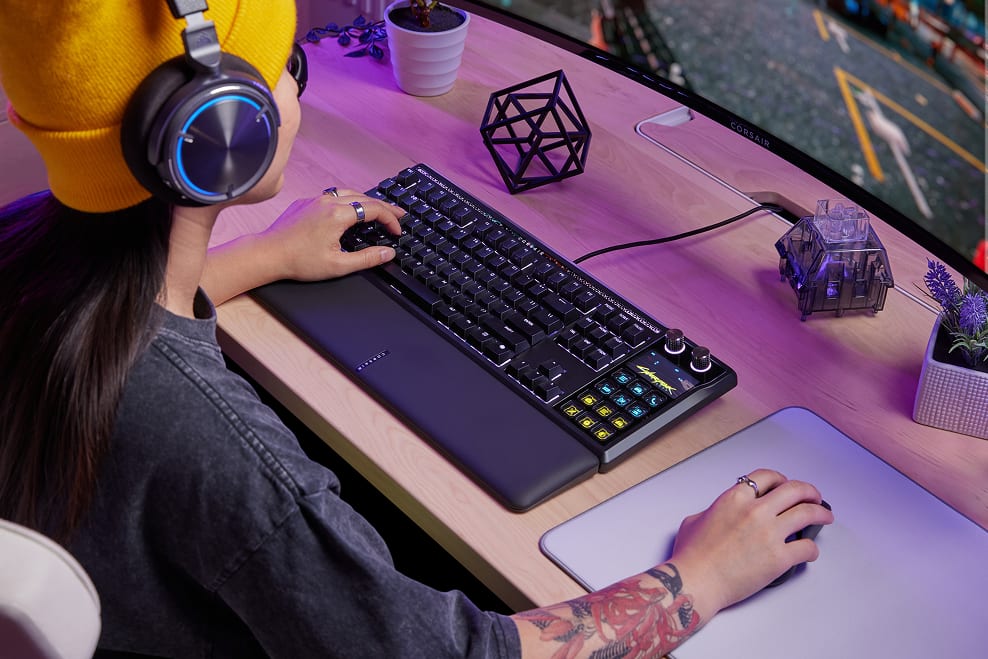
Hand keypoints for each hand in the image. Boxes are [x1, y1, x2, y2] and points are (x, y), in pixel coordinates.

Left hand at [261, 188, 403, 281]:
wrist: (268, 254)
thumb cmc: (298, 260)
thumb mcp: (338, 265)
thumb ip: (367, 258)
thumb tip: (388, 253)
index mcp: (338, 215)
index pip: (374, 209)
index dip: (390, 219)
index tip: (397, 230)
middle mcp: (327, 201)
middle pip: (365, 197)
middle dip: (384, 207)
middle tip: (398, 214)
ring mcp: (315, 199)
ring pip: (349, 193)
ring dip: (367, 200)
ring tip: (378, 209)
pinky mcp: (306, 202)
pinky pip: (333, 195)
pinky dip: (348, 200)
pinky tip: (350, 209)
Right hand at [668, 468, 833, 616]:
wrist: (695, 581)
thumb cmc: (692, 557)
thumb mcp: (694, 520)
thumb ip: (712, 511)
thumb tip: (717, 514)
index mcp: (734, 499)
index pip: (767, 477)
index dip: (781, 479)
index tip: (786, 485)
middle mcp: (755, 511)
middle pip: (794, 490)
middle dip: (809, 492)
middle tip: (815, 497)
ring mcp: (769, 534)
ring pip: (807, 514)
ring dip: (821, 514)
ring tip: (825, 517)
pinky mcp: (779, 558)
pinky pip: (807, 547)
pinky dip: (812, 548)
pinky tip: (810, 551)